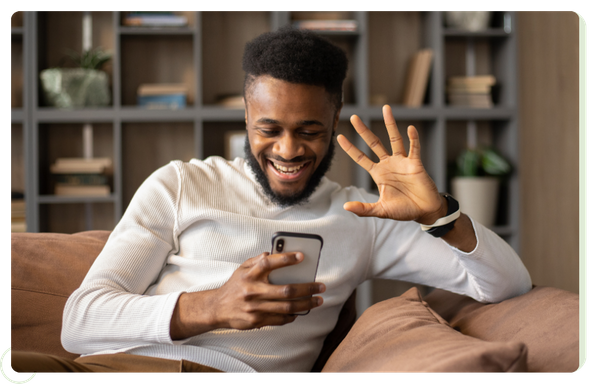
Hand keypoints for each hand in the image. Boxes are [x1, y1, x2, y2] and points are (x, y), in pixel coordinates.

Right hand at [170, 252, 324, 338]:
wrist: (217, 308)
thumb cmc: (234, 286)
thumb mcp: (242, 269)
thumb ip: (257, 260)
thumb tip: (273, 252)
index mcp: (249, 275)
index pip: (268, 263)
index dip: (285, 258)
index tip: (301, 256)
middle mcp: (252, 291)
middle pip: (286, 290)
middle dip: (307, 288)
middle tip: (321, 286)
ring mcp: (255, 307)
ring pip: (287, 307)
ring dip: (306, 304)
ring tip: (317, 300)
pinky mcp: (256, 320)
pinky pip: (280, 319)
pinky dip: (293, 315)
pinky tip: (301, 311)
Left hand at [337, 105, 444, 224]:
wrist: (424, 211)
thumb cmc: (404, 210)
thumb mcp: (381, 210)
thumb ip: (364, 208)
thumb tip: (346, 207)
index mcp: (378, 173)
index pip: (361, 158)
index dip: (350, 148)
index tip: (339, 136)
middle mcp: (388, 164)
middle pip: (374, 143)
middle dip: (363, 130)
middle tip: (354, 117)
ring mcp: (402, 162)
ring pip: (394, 139)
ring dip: (390, 124)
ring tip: (385, 109)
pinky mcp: (416, 163)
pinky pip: (414, 148)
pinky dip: (413, 138)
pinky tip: (410, 128)